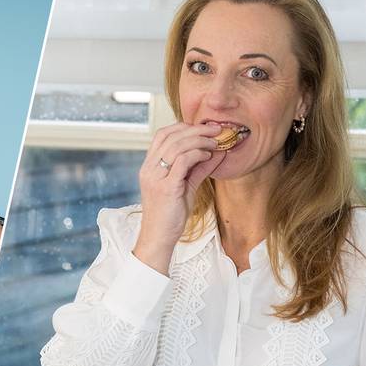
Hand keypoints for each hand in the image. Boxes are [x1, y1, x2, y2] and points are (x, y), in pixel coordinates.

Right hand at [133, 122, 225, 274]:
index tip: (203, 128)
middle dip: (196, 129)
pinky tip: (208, 155)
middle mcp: (149, 168)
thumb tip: (216, 153)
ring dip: (200, 140)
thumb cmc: (171, 215)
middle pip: (171, 136)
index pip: (162, 135)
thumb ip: (198, 169)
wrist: (159, 238)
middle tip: (216, 129)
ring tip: (215, 142)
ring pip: (177, 145)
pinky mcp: (166, 187)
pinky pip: (182, 161)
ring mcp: (155, 177)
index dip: (183, 127)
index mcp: (149, 166)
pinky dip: (197, 154)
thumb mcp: (186, 187)